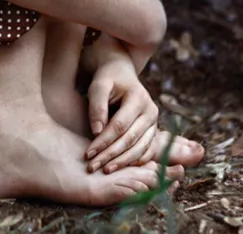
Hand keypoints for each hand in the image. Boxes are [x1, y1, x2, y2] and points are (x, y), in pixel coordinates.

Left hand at [84, 55, 159, 173]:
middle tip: (93, 167)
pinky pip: (147, 151)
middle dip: (111, 155)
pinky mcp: (153, 131)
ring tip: (105, 170)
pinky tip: (120, 167)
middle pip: (131, 140)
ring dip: (123, 162)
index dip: (103, 141)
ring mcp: (155, 122)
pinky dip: (135, 161)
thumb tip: (97, 132)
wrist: (121, 73)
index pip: (120, 126)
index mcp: (139, 97)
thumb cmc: (107, 78)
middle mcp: (151, 111)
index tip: (88, 153)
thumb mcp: (98, 85)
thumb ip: (97, 106)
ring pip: (141, 148)